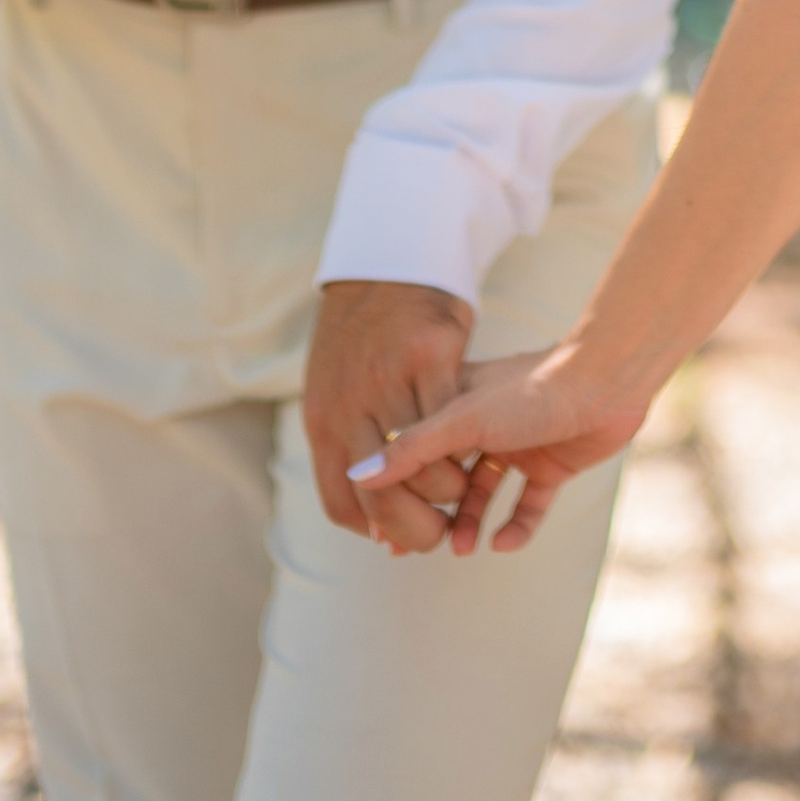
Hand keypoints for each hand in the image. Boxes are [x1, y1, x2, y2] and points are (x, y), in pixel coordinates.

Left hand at [303, 280, 476, 547]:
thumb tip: (375, 528)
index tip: (402, 535)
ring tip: (463, 491)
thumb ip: (351, 451)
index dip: (377, 530)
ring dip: (450, 491)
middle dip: (418, 528)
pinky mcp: (430, 354)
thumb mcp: (334, 395)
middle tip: (443, 532)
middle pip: (384, 498)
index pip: (342, 504)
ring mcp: (389, 380)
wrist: (384, 264)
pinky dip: (466, 445)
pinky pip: (454, 421)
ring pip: (427, 467)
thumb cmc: (361, 339)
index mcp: (322, 422)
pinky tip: (476, 448)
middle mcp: (349, 406)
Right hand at [345, 340, 652, 559]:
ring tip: (460, 548)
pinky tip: (503, 544)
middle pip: (447, 474)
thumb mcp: (462, 419)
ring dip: (471, 521)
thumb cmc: (532, 388)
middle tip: (410, 548)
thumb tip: (357, 476)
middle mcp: (487, 423)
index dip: (399, 484)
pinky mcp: (553, 465)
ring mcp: (520, 445)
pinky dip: (516, 525)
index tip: (381, 522)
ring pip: (485, 492)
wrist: (608, 380)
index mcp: (459, 403)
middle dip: (431, 510)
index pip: (417, 447)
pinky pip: (528, 504)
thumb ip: (412, 449)